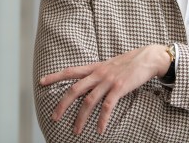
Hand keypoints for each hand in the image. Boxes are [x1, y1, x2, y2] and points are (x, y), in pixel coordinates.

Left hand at [39, 44, 168, 134]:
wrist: (147, 57)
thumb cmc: (129, 63)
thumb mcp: (109, 65)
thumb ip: (98, 73)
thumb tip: (88, 81)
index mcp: (94, 67)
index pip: (70, 71)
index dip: (55, 76)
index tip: (41, 82)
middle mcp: (98, 73)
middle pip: (75, 89)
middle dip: (63, 104)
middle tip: (54, 117)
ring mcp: (108, 81)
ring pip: (89, 101)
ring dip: (81, 118)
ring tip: (75, 131)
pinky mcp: (119, 88)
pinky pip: (107, 106)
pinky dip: (102, 119)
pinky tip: (99, 129)